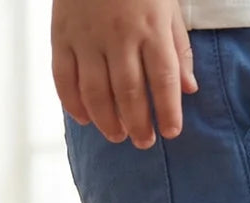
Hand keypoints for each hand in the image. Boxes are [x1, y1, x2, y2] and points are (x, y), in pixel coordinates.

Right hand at [52, 0, 197, 147]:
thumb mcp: (168, 6)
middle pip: (129, 93)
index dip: (168, 111)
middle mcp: (119, 35)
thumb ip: (178, 48)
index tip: (171, 132)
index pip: (163, 80)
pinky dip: (73, 103)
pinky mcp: (61, 34)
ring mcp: (87, 36)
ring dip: (108, 121)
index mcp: (150, 27)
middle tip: (144, 142)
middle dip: (138, 124)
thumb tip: (188, 89)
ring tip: (118, 136)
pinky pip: (63, 77)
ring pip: (96, 92)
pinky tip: (85, 119)